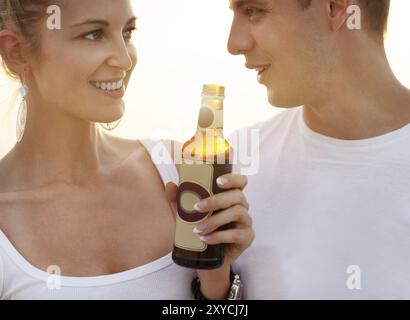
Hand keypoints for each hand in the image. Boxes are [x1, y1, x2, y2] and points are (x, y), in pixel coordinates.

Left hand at [165, 173, 253, 298]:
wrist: (205, 256)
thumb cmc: (199, 227)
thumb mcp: (186, 213)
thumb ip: (178, 199)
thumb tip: (171, 185)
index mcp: (231, 196)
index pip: (240, 181)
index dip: (233, 178)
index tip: (218, 181)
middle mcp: (242, 206)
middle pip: (237, 195)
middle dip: (216, 200)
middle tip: (197, 207)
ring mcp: (246, 222)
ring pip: (237, 213)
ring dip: (215, 220)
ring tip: (198, 229)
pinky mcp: (247, 237)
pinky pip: (236, 234)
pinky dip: (219, 236)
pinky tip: (205, 239)